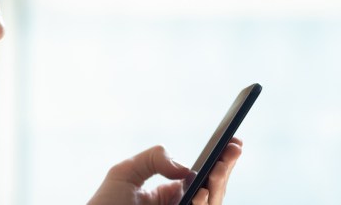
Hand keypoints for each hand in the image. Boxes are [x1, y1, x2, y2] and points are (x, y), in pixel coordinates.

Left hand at [88, 139, 241, 204]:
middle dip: (225, 169)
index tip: (234, 142)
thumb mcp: (126, 172)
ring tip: (218, 167)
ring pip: (211, 204)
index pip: (204, 176)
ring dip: (218, 186)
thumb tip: (184, 169)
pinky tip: (198, 193)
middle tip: (233, 149)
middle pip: (213, 189)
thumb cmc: (106, 204)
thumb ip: (153, 159)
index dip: (222, 160)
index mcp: (172, 193)